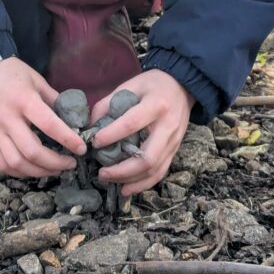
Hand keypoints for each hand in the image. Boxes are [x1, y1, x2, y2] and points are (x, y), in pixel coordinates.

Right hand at [0, 57, 86, 178]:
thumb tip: (72, 117)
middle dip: (55, 163)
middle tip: (70, 164)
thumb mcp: (36, 78)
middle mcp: (8, 119)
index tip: (81, 148)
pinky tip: (33, 170)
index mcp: (24, 100)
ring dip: (39, 172)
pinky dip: (20, 172)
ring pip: (17, 162)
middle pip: (32, 151)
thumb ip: (53, 98)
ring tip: (54, 170)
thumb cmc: (10, 72)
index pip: (49, 125)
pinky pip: (2, 164)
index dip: (68, 139)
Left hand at [89, 70, 193, 196]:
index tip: (93, 143)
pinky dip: (143, 184)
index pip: (131, 124)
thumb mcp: (131, 84)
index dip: (111, 135)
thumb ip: (110, 102)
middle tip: (101, 173)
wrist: (183, 86)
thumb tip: (90, 126)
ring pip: (154, 169)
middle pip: (147, 157)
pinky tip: (127, 189)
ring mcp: (174, 141)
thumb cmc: (153, 84)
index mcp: (156, 104)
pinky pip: (160, 172)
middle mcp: (168, 126)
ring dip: (130, 180)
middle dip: (122, 170)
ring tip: (109, 181)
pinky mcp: (175, 150)